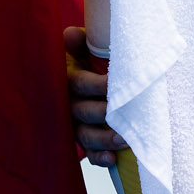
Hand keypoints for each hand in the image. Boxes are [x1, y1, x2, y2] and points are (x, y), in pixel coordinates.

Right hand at [63, 26, 123, 168]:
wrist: (88, 82)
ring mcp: (76, 124)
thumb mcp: (85, 51)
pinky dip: (99, 157)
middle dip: (103, 115)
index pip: (79, 83)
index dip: (96, 84)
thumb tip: (71, 33)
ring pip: (86, 135)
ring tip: (123, 140)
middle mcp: (70, 104)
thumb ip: (81, 43)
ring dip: (104, 139)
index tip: (114, 84)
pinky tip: (112, 159)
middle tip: (124, 116)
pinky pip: (88, 152)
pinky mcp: (85, 141)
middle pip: (83, 112)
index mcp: (70, 79)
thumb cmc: (91, 64)